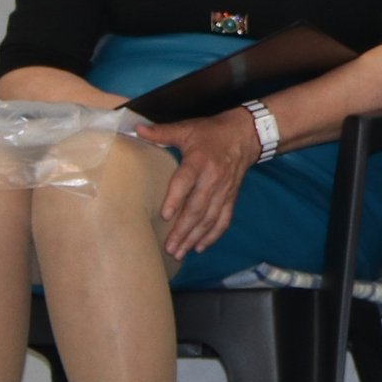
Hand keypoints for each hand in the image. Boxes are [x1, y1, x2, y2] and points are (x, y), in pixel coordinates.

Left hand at [135, 110, 262, 257]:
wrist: (245, 135)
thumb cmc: (211, 133)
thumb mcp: (187, 128)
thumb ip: (162, 132)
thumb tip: (136, 129)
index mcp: (200, 161)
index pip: (186, 182)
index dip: (176, 199)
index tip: (165, 216)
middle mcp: (213, 179)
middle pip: (198, 208)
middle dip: (184, 230)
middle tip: (170, 247)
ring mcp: (224, 191)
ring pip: (210, 218)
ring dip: (195, 237)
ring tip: (181, 252)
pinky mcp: (231, 197)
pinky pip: (224, 219)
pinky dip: (213, 235)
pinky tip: (201, 247)